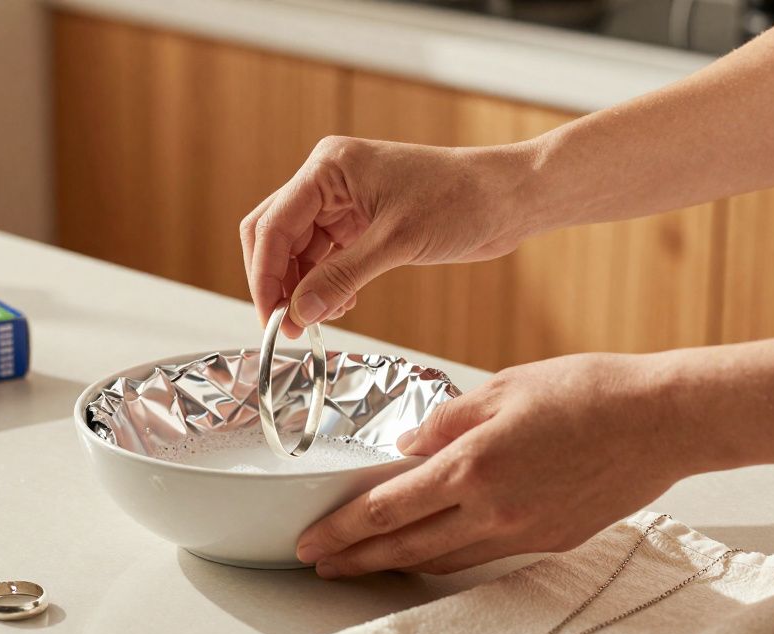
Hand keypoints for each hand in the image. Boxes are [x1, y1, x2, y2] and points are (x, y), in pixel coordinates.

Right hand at [239, 136, 535, 336]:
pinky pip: (324, 256)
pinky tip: (343, 303)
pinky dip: (326, 283)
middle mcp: (328, 180)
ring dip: (304, 287)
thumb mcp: (395, 243)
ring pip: (298, 250)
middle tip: (287, 325)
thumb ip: (340, 277)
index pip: (272, 225)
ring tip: (323, 318)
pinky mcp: (360, 222)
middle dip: (277, 282)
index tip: (271, 318)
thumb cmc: (460, 200)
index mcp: (328, 168)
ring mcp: (343, 201)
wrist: (508, 198)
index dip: (265, 275)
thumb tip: (298, 313)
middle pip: (275, 235)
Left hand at [295, 353, 701, 576]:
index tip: (312, 539)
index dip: (342, 529)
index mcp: (473, 466)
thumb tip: (405, 445)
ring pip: (443, 560)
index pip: (386, 509)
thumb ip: (447, 420)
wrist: (662, 422)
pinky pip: (482, 556)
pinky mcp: (549, 541)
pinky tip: (431, 549)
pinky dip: (446, 556)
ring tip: (363, 564)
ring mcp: (523, 532)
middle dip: (356, 559)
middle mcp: (493, 511)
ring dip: (397, 564)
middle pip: (406, 547)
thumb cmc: (588, 392)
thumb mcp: (504, 387)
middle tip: (320, 564)